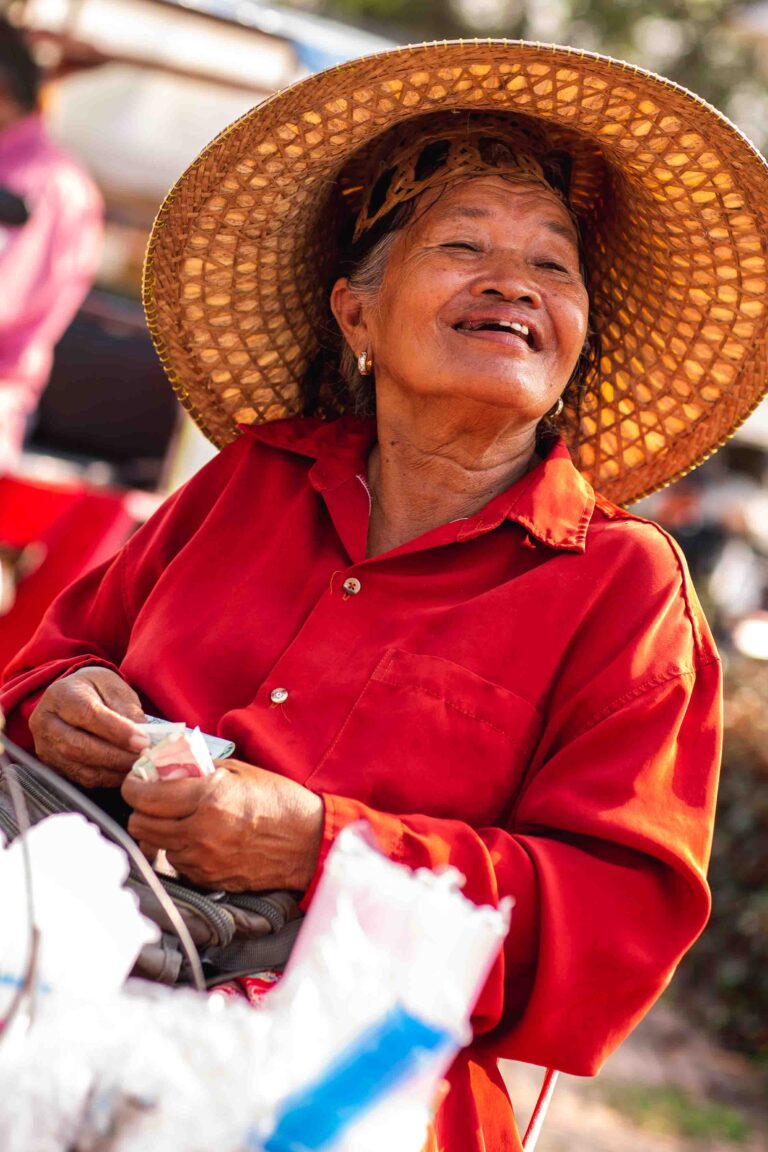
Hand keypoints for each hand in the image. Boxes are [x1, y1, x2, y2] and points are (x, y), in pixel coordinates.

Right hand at [29, 666, 148, 787]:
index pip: (88, 715)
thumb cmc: (96, 690)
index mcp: (61, 695)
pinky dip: (107, 778)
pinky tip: (125, 772)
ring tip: (138, 765)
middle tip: (144, 756)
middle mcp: (46, 722)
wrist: (72, 697)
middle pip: (79, 746)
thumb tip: (141, 737)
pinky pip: (81, 778)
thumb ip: (126, 709)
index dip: (117, 731)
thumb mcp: (114, 687)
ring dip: (114, 770)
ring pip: (80, 767)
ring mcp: (45, 747)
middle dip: (116, 756)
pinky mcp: (53, 765)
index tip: (142, 740)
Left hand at [121, 758, 323, 891]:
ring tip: (179, 818)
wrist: (308, 842)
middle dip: (141, 810)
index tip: (136, 781)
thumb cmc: (279, 801)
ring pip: (155, 846)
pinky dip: (179, 850)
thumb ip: (198, 770)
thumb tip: (165, 767)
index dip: (133, 786)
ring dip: (160, 831)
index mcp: (208, 799)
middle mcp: (199, 832)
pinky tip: (197, 838)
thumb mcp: (239, 772)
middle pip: (139, 825)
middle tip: (154, 799)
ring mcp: (202, 861)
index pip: (143, 796)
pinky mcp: (207, 880)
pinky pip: (176, 864)